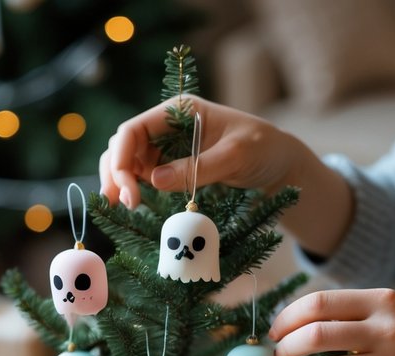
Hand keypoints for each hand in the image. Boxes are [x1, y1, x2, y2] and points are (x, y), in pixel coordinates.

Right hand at [99, 94, 354, 256]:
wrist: (278, 163)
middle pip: (124, 145)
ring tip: (124, 207)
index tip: (128, 190)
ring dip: (120, 182)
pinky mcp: (171, 164)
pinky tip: (134, 204)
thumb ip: (198, 167)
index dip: (123, 158)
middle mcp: (167, 125)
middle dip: (116, 172)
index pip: (134, 129)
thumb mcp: (235, 156)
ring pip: (129, 161)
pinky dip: (133, 188)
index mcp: (179, 110)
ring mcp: (167, 145)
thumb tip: (155, 180)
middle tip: (123, 204)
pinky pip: (142, 175)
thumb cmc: (262, 149)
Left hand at [269, 288, 394, 355]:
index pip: (319, 303)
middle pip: (316, 335)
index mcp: (382, 301)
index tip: (276, 330)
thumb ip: (351, 312)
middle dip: (287, 347)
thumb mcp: (392, 311)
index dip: (288, 317)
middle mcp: (386, 329)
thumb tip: (294, 320)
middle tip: (279, 354)